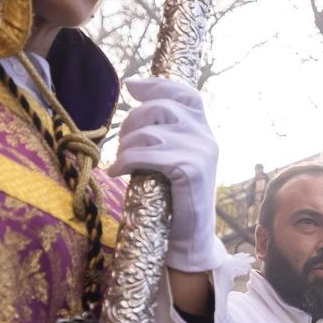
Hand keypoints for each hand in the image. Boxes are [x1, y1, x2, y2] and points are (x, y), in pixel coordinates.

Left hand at [107, 76, 225, 273]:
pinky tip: (115, 171)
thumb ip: (164, 133)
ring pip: (150, 133)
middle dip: (132, 121)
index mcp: (205, 131)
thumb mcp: (172, 158)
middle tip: (120, 142)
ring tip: (120, 161)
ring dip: (126, 146)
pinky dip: (124, 162)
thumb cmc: (174, 199)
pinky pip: (146, 155)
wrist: (190, 238)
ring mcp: (201, 152)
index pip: (185, 94)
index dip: (157, 85)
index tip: (130, 86)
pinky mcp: (190, 169)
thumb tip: (135, 101)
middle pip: (161, 108)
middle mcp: (207, 137)